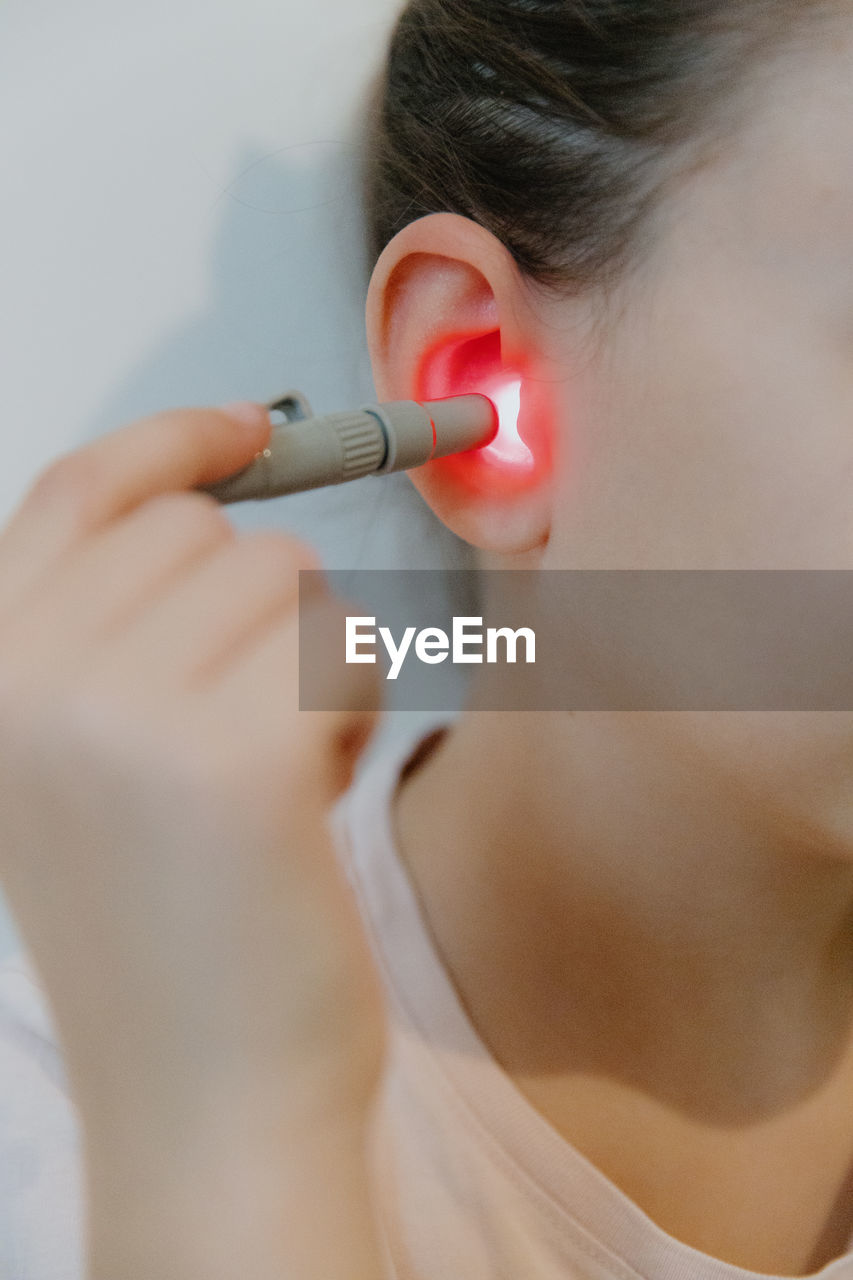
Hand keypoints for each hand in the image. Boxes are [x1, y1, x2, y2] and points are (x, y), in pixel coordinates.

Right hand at [0, 405, 386, 1277]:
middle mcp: (29, 680)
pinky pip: (343, 647)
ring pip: (290, 581)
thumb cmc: (175, 922)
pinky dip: (351, 713)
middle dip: (261, 614)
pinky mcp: (235, 760)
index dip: (172, 441)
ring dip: (309, 669)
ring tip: (274, 778)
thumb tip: (226, 476)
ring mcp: (123, 716)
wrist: (207, 1099)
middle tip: (249, 729)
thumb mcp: (92, 757)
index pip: (81, 491)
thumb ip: (123, 621)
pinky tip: (312, 802)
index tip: (246, 425)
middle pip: (210, 530)